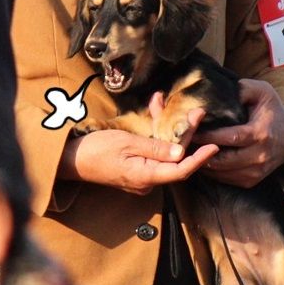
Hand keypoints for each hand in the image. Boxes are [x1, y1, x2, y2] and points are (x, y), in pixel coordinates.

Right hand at [58, 108, 217, 194]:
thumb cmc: (95, 150)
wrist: (69, 160)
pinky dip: (154, 133)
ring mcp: (142, 176)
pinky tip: (153, 111)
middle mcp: (147, 181)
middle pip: (175, 159)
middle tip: (197, 113)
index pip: (181, 170)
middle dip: (185, 135)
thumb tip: (181, 152)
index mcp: (146, 177)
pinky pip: (152, 152)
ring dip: (166, 128)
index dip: (199, 158)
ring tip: (166, 103)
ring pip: (164, 152)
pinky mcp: (136, 169)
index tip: (214, 146)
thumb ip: (155, 148)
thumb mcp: (126, 143)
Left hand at [193, 79, 283, 187]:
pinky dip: (213, 171)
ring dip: (204, 163)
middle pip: (224, 160)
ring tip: (190, 152)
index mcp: (261, 133)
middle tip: (185, 144)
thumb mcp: (261, 91)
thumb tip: (218, 91)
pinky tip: (203, 159)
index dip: (209, 137)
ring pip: (223, 173)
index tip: (192, 131)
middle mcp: (260, 156)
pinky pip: (227, 179)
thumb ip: (241, 88)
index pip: (230, 138)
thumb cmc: (273, 110)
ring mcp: (257, 171)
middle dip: (201, 152)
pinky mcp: (253, 180)